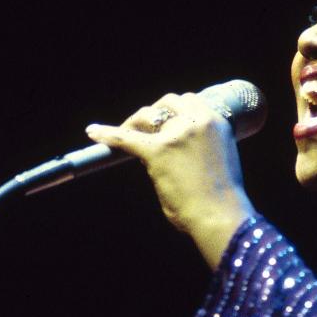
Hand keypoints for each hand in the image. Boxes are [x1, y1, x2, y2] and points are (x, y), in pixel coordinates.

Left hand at [85, 93, 255, 267]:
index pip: (189, 101)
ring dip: (135, 123)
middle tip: (144, 129)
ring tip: (126, 135)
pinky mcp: (157, 151)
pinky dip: (107, 134)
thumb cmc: (223, 197)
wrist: (221, 216)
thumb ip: (203, 146)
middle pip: (167, 102)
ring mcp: (176, 135)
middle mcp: (197, 122)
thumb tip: (180, 151)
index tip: (166, 121)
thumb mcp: (221, 159)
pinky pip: (125, 138)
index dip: (174, 110)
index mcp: (217, 122)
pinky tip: (94, 132)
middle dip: (154, 113)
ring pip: (146, 116)